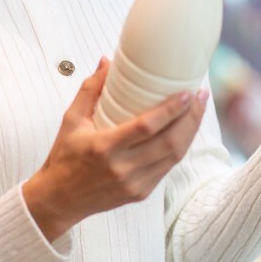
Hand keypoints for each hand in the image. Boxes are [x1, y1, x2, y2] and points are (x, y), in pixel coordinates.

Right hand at [23, 58, 207, 240]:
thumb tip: (108, 62)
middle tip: (200, 97)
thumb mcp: (71, 120)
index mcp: (104, 147)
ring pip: (174, 157)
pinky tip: (184, 131)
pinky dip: (179, 148)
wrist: (59, 199)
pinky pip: (167, 168)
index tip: (187, 92)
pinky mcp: (141, 193)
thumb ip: (90, 89)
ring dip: (190, 132)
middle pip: (169, 143)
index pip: (147, 127)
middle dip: (191, 118)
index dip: (172, 109)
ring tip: (198, 111)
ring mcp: (134, 184)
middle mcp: (122, 168)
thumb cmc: (64, 156)